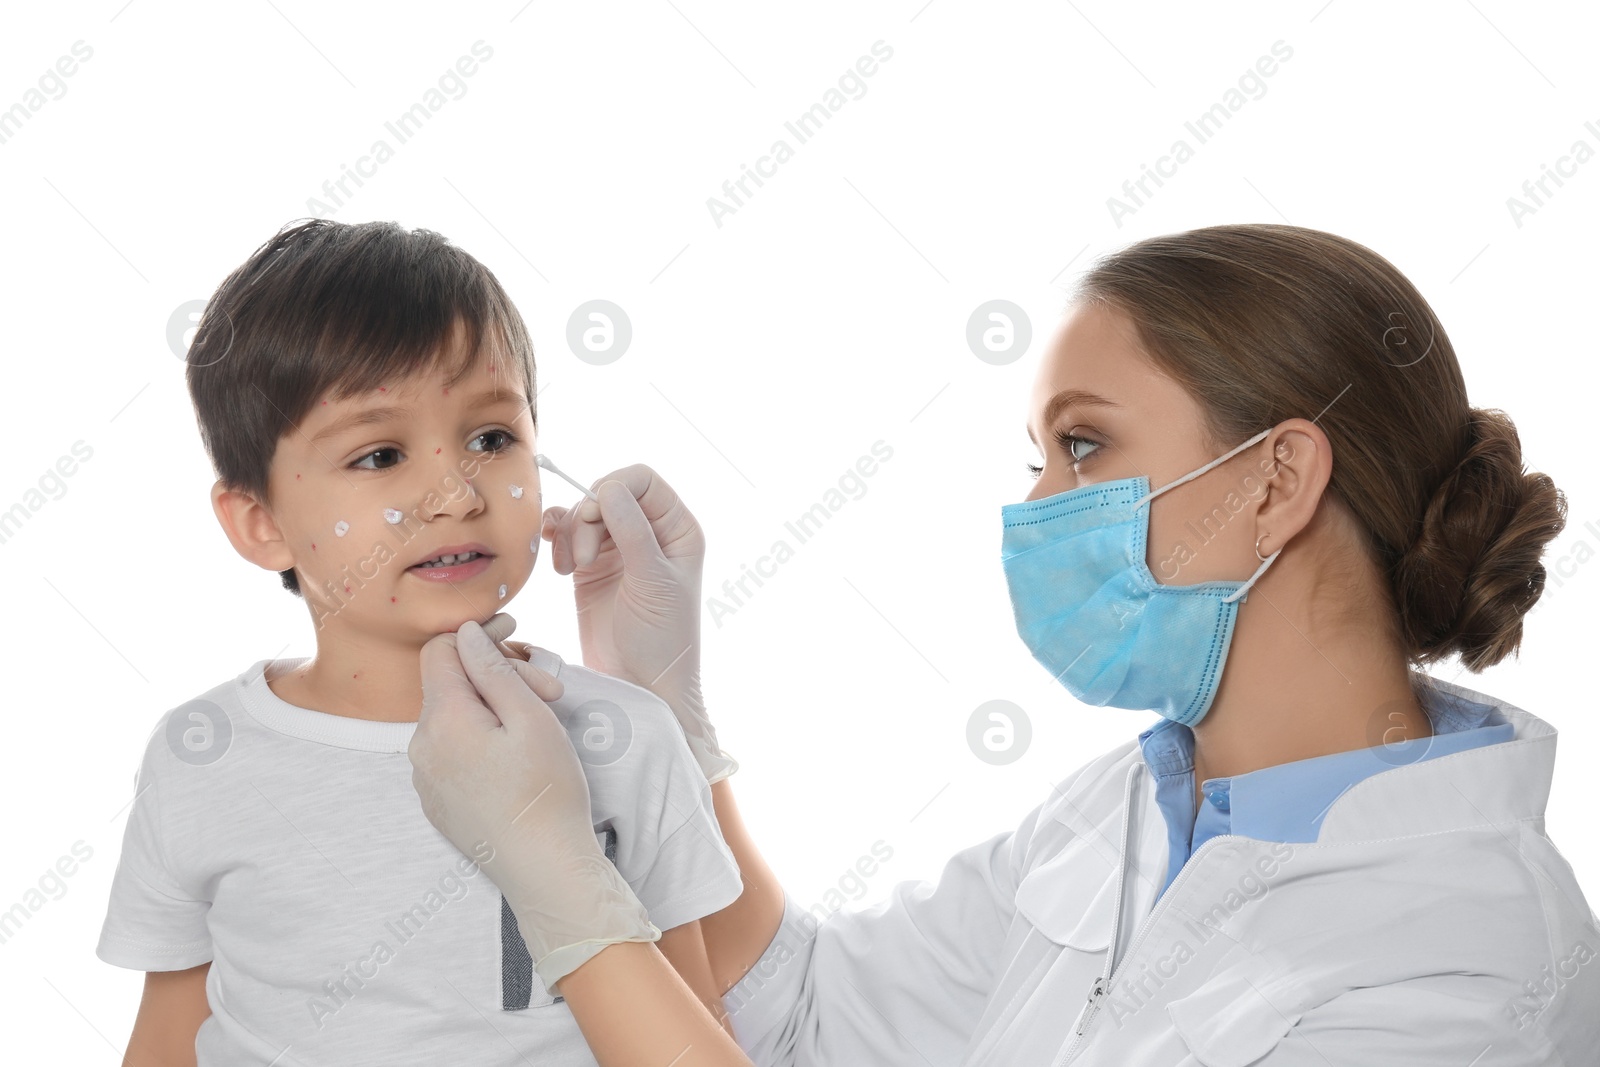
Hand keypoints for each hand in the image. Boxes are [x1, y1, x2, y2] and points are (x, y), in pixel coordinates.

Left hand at [409, 615, 659, 990]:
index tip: (517, 639)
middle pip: (450, 686)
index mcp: (442, 719)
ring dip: (490, 711)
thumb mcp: (531, 718)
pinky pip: (451, 753)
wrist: (543, 870)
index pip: (442, 650)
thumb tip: (466, 633)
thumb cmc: (546, 793)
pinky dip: (480, 743)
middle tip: (550, 695)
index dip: (481, 637)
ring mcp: (424, 779)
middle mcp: (420, 747)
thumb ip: (493, 669)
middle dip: (495, 678)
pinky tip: (515, 760)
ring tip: (536, 730)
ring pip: (451, 720)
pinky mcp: (437, 803)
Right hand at [542, 464, 737, 782]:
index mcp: (678, 530)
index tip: (595, 517)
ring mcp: (619, 550)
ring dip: (570, 533)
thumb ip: (631, 531)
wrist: (640, 687)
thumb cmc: (661, 640)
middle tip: (584, 561)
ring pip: (584, 513)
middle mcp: (650, 534)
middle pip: (608, 493)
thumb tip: (608, 488)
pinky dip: (558, 541)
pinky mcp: (591, 569)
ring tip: (571, 570)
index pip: (643, 480)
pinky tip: (558, 567)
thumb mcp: (652, 581)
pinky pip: (568, 536)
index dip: (614, 488)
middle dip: (588, 518)